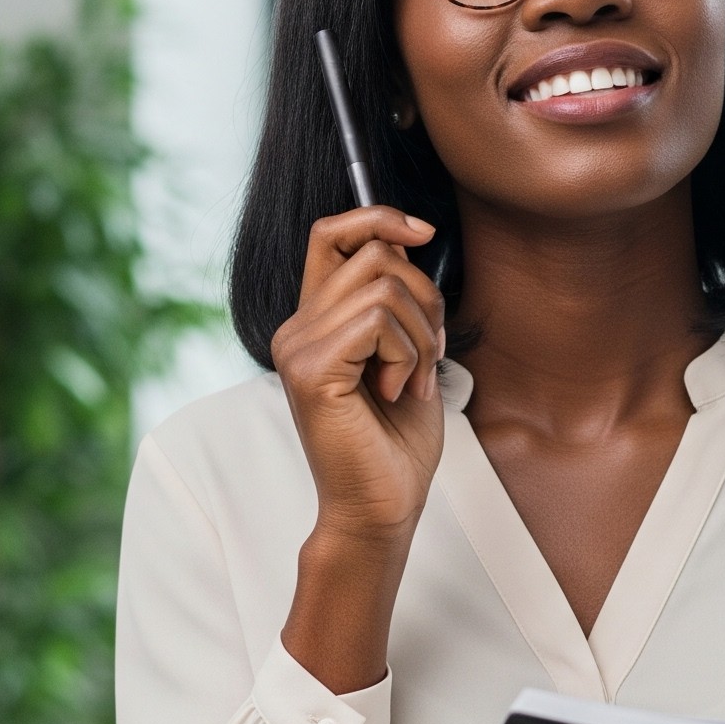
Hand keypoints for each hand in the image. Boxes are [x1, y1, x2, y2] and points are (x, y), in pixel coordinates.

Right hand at [272, 207, 448, 537]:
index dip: (378, 217)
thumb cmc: (396, 442)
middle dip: (424, 298)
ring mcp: (296, 348)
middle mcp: (295, 329)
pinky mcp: (310, 370)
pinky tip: (398, 391)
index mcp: (314, 322)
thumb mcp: (406, 354)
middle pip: (373, 254)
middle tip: (429, 354)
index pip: (331, 233)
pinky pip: (378, 319)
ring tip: (412, 380)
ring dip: (420, 333)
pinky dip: (408, 353)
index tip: (423, 232)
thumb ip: (396, 300)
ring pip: (383, 286)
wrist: (382, 506)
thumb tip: (408, 239)